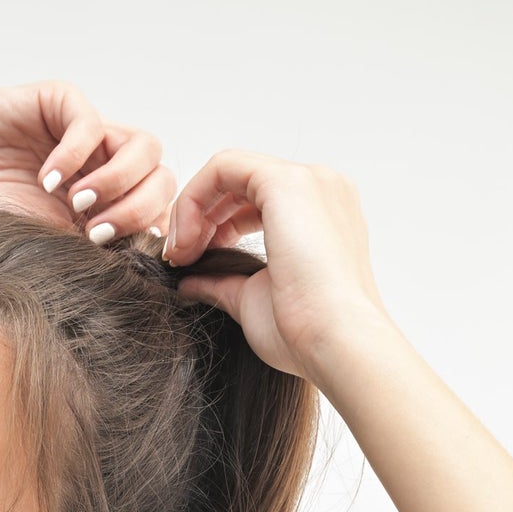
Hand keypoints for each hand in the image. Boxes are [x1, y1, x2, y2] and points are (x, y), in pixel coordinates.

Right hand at [0, 81, 172, 244]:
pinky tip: (46, 179)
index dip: (149, 231)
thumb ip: (92, 255)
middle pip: (160, 177)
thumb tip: (141, 274)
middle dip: (137, 209)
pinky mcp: (58, 105)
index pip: (158, 211)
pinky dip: (77, 154)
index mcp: (105, 207)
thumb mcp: (45, 250)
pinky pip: (92, 121)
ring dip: (118, 181)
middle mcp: (102, 169)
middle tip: (95, 232)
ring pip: (143, 146)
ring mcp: (84, 136)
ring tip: (77, 204)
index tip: (118, 256)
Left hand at [166, 151, 394, 379]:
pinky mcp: (287, 182)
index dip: (214, 224)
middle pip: (241, 182)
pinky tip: (186, 241)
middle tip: (178, 259)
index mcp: (319, 216)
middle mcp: (319, 189)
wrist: (333, 344)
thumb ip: (223, 284)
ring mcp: (308, 180)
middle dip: (199, 216)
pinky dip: (194, 198)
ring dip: (193, 208)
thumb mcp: (253, 302)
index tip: (189, 262)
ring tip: (180, 254)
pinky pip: (224, 167)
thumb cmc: (303, 334)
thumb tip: (188, 284)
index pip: (254, 200)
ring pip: (230, 169)